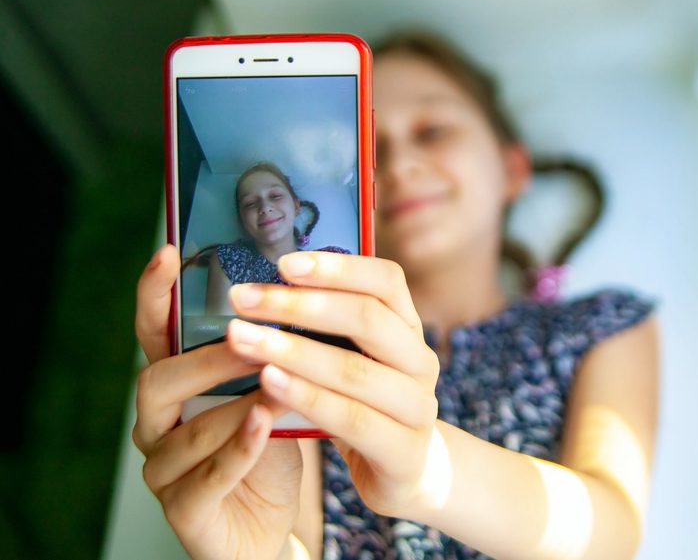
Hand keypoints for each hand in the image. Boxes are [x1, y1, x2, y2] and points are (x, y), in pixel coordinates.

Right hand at [132, 244, 303, 559]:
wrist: (270, 523)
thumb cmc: (271, 442)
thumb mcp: (271, 384)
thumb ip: (270, 344)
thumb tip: (306, 282)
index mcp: (175, 384)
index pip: (155, 333)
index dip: (154, 295)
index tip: (168, 252)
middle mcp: (157, 423)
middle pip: (161, 378)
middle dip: (211, 355)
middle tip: (251, 333)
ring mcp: (165, 470)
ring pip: (187, 429)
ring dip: (233, 401)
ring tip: (273, 379)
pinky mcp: (187, 511)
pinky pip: (207, 477)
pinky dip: (238, 448)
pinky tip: (266, 424)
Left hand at [224, 251, 440, 517]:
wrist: (402, 472)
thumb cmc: (362, 404)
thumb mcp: (352, 357)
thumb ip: (325, 325)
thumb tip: (264, 281)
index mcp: (408, 328)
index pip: (386, 281)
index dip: (337, 268)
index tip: (282, 262)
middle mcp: (420, 361)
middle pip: (367, 318)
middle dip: (298, 305)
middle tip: (241, 298)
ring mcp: (418, 407)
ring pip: (354, 369)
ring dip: (292, 350)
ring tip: (241, 337)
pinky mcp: (404, 451)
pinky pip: (351, 419)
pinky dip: (307, 397)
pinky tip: (268, 383)